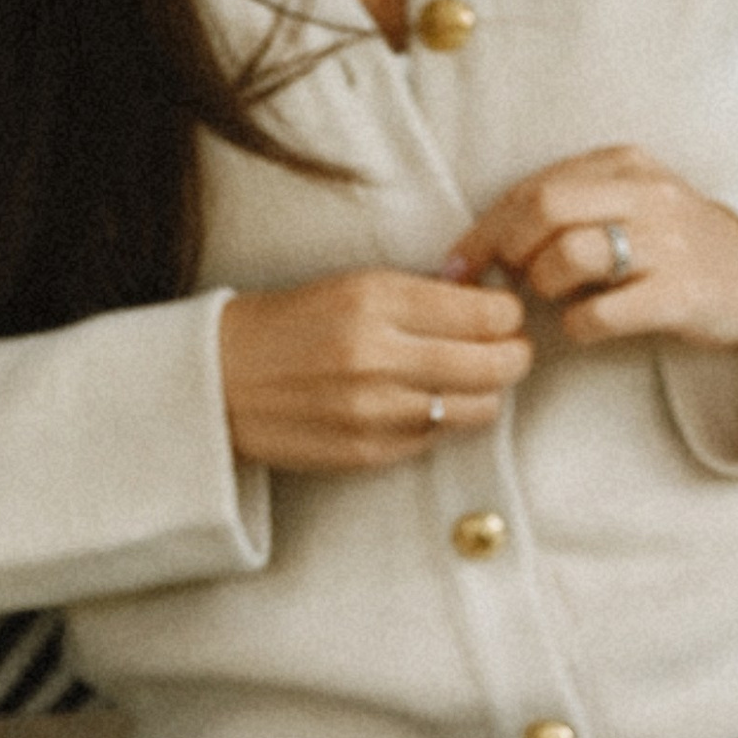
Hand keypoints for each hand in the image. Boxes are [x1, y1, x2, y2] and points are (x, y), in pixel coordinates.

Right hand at [217, 271, 531, 470]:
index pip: (486, 313)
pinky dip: (444, 420)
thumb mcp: (351, 286)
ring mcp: (376, 410)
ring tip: (473, 379)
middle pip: (495, 364)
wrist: (221, 380)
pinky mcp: (370, 451)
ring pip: (479, 408)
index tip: (505, 315)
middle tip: (512, 350)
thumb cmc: (291, 325)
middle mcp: (379, 355)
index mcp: (375, 299)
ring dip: (487, 393)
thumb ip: (420, 294)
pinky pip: (438, 437)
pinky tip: (426, 403)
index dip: (508, 315)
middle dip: (515, 356)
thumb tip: (485, 295)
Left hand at [448, 146, 737, 351]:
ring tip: (553, 298)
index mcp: (625, 164)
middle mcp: (646, 194)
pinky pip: (605, 311)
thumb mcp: (628, 204)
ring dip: (543, 283)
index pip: (534, 186)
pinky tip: (584, 326)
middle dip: (508, 249)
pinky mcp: (681, 295)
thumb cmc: (674, 248)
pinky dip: (579, 324)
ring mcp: (667, 244)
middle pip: (545, 208)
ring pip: (571, 253)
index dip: (485, 228)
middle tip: (505, 282)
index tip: (457, 264)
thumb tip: (488, 242)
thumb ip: (570, 208)